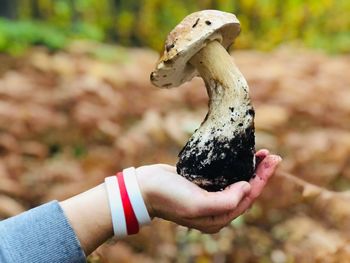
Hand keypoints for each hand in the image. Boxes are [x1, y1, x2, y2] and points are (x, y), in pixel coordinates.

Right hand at [136, 149, 280, 233]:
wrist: (145, 188)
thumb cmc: (169, 197)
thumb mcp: (197, 204)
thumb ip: (225, 201)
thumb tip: (246, 187)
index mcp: (218, 218)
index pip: (248, 198)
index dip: (263, 179)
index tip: (274, 160)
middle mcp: (217, 209)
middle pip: (246, 190)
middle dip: (260, 173)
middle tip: (272, 155)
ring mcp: (210, 196)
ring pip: (237, 182)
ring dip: (250, 168)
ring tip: (261, 153)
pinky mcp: (203, 184)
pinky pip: (225, 176)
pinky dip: (235, 165)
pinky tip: (240, 156)